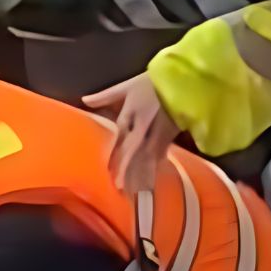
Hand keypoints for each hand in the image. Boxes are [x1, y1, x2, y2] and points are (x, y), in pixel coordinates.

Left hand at [84, 74, 177, 194]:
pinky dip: (155, 168)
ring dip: (141, 174)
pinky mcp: (172, 134)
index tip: (107, 173)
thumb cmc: (154, 82)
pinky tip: (151, 182)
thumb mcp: (127, 86)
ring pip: (148, 157)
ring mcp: (159, 132)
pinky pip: (161, 154)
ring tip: (135, 192)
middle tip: (120, 189)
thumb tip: (84, 100)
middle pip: (133, 152)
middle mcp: (144, 125)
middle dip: (127, 171)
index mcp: (131, 114)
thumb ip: (105, 96)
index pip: (119, 140)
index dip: (114, 156)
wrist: (186, 77)